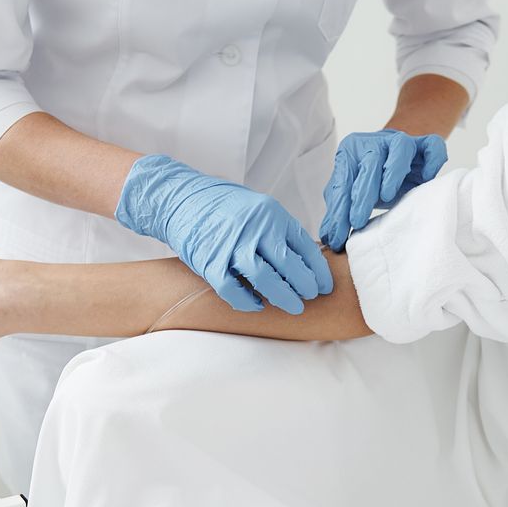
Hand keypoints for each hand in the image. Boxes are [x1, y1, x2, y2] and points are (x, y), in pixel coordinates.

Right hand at [114, 155, 331, 312]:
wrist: (182, 199)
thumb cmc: (224, 206)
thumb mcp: (259, 208)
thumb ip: (279, 231)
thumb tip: (306, 261)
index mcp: (271, 214)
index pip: (304, 246)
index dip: (318, 270)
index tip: (325, 285)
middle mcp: (254, 229)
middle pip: (288, 265)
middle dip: (305, 286)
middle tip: (310, 297)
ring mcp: (232, 246)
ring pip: (265, 280)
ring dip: (283, 297)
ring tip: (293, 306)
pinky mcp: (211, 262)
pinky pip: (233, 290)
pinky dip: (247, 302)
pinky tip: (258, 305)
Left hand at [317, 129, 447, 250]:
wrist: (396, 160)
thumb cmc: (372, 180)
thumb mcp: (352, 194)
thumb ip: (339, 211)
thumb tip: (328, 237)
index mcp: (352, 151)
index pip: (344, 179)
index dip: (340, 208)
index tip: (339, 233)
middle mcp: (376, 142)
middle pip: (370, 161)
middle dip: (363, 193)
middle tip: (358, 220)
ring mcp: (402, 141)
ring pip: (400, 147)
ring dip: (393, 171)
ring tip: (388, 196)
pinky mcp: (425, 145)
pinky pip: (433, 145)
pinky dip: (433, 159)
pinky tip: (426, 177)